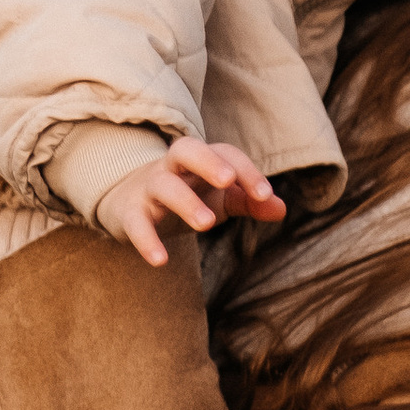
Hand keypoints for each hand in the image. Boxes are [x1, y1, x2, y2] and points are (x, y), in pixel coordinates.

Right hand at [97, 136, 284, 267]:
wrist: (128, 203)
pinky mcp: (129, 214)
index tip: (265, 195)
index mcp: (199, 160)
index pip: (224, 153)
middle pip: (186, 149)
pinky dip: (147, 240)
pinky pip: (136, 223)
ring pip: (163, 185)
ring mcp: (149, 188)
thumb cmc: (186, 196)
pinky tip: (160, 261)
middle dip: (207, 162)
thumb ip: (250, 202)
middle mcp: (173, 167)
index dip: (246, 171)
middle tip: (228, 181)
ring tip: (207, 223)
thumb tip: (281, 209)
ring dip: (185, 201)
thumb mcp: (220, 198)